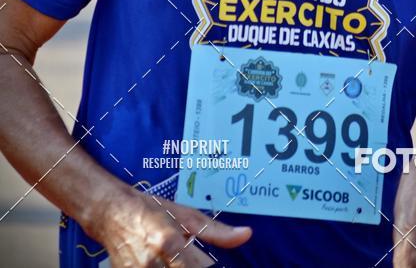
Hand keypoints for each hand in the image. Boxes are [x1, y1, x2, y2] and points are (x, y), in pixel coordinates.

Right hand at [90, 188, 251, 266]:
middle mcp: (153, 262)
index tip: (214, 265)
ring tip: (180, 259)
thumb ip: (216, 231)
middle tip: (195, 259)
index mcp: (169, 242)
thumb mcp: (185, 215)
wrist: (112, 214)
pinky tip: (169, 263)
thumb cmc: (151, 210)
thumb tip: (246, 235)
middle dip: (194, 267)